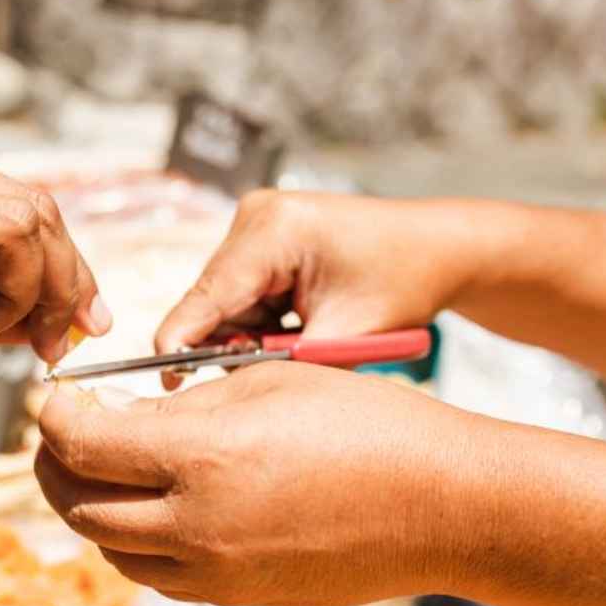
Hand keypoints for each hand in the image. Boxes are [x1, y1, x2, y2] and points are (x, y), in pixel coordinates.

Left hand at [34, 362, 487, 605]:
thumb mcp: (263, 383)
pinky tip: (143, 507)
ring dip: (87, 507)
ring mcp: (214, 572)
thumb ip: (178, 405)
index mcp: (199, 457)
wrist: (443, 506)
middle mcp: (194, 523)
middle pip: (77, 505)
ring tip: (95, 470)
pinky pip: (155, 575)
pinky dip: (130, 542)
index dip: (52, 418)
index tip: (51, 397)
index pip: (81, 444)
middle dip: (52, 465)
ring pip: (109, 549)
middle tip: (58, 434)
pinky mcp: (235, 598)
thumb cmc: (365, 425)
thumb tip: (117, 415)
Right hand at [156, 190, 479, 389]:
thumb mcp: (346, 331)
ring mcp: (256, 224)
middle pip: (212, 299)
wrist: (441, 247)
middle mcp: (256, 217)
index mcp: (275, 229)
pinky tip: (295, 326)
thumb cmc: (406, 280)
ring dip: (249, 332)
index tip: (164, 380)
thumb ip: (281, 360)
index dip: (182, 340)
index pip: (210, 294)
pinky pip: (241, 292)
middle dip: (229, 341)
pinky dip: (260, 319)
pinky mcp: (262, 237)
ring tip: (301, 341)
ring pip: (225, 300)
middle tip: (267, 370)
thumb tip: (229, 388)